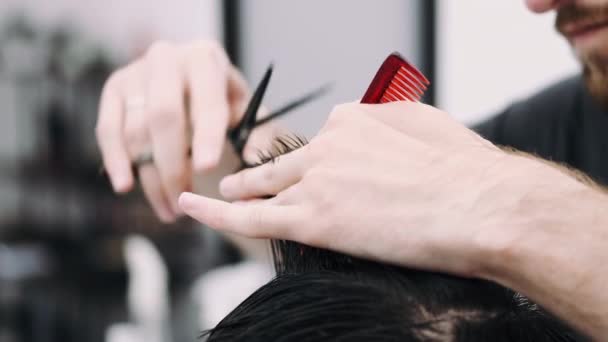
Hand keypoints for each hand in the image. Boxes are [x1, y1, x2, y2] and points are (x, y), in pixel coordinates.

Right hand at [96, 40, 256, 221]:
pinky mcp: (114, 88)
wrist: (191, 84)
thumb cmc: (224, 102)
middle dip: (173, 166)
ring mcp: (136, 72)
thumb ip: (259, 135)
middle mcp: (167, 58)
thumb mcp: (248, 113)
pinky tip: (125, 186)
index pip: (206, 101)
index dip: (206, 136)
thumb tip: (253, 160)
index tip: (206, 168)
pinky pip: (108, 129)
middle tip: (183, 202)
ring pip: (137, 130)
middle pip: (164, 117)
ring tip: (169, 210)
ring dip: (150, 177)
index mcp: (205, 60)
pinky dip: (116, 161)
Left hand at [178, 101, 534, 274]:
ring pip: (263, 186)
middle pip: (285, 160)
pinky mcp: (313, 218)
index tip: (319, 175)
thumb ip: (394, 119)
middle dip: (264, 170)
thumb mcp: (430, 124)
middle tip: (245, 179)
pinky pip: (251, 215)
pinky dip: (217, 210)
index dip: (318, 161)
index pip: (321, 139)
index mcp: (354, 118)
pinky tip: (193, 207)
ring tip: (219, 193)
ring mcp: (317, 179)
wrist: (480, 205)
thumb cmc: (467, 171)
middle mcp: (328, 142)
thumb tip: (381, 123)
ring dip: (238, 190)